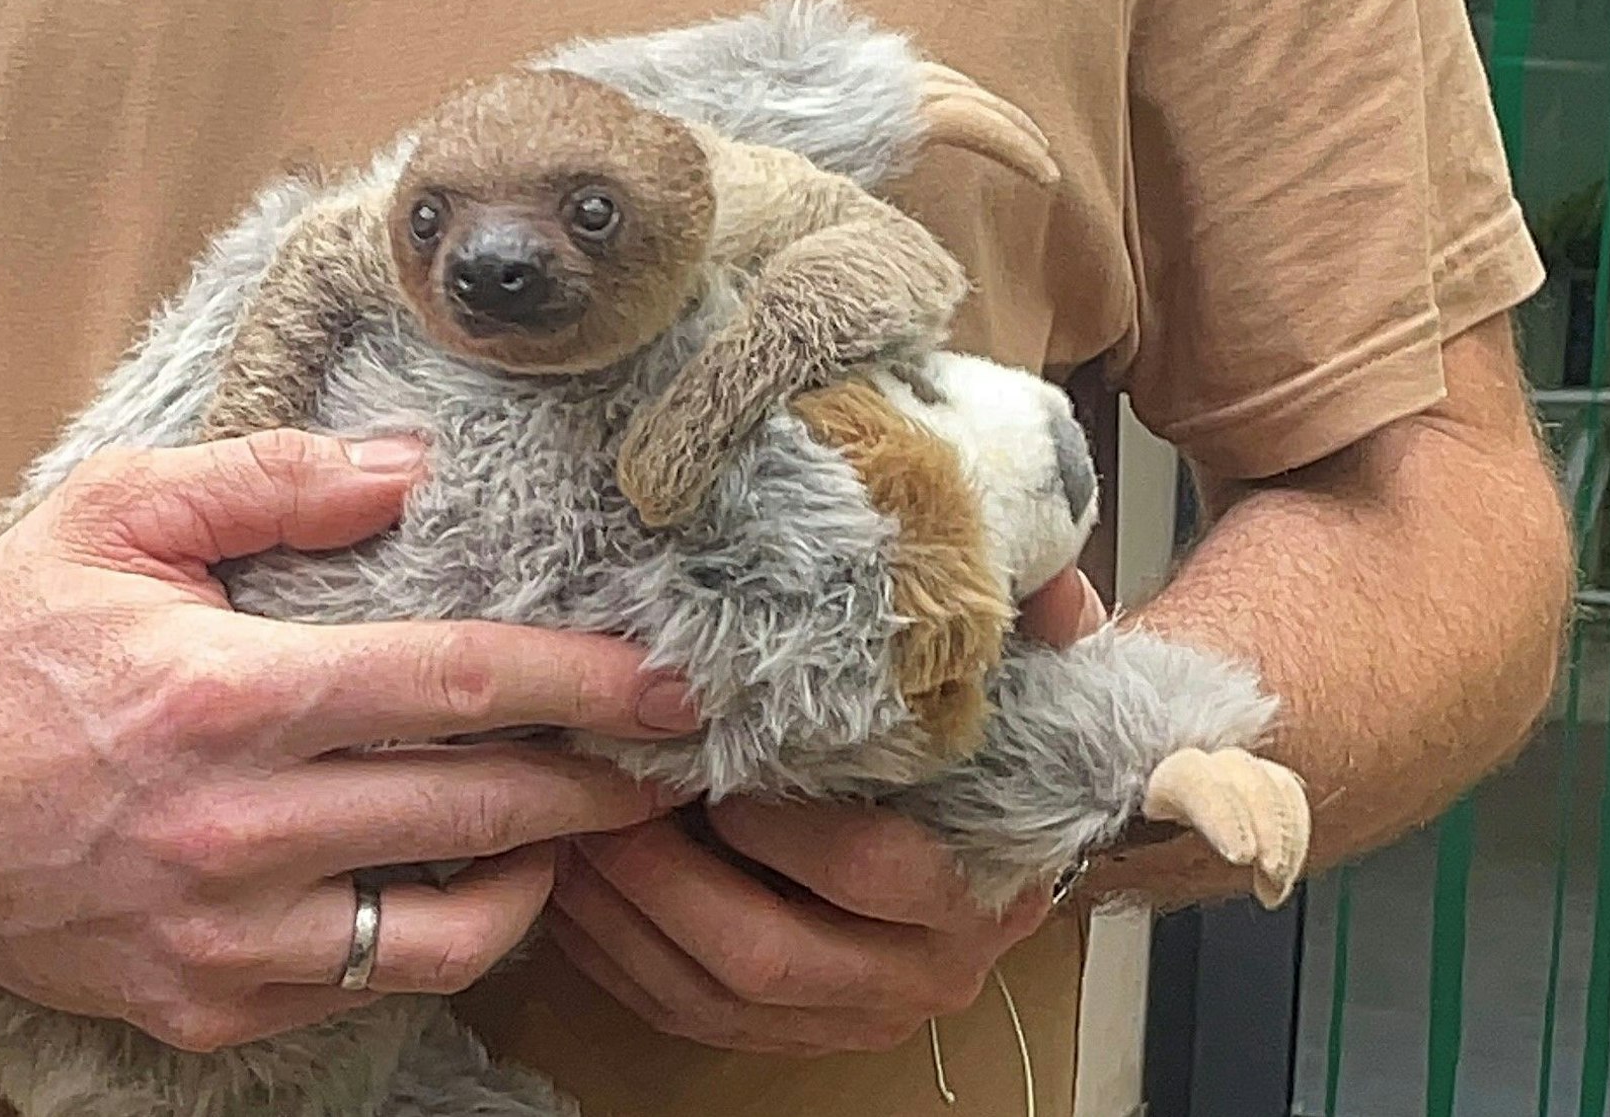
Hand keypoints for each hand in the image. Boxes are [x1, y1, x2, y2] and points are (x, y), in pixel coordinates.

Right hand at [0, 428, 698, 1051]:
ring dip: (541, 878)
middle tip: (670, 760)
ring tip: (580, 827)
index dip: (583, 682)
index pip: (456, 686)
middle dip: (599, 784)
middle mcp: (235, 829)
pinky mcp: (204, 1006)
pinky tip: (467, 885)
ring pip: (444, 929)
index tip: (670, 682)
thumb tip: (415, 465)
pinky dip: (441, 938)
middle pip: (479, 811)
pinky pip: (366, 985)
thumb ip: (269, 482)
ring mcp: (221, 935)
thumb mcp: (110, 518)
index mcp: (224, 697)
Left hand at [546, 565, 1103, 1055]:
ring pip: (714, 999)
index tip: (707, 763)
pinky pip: (688, 1017)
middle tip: (602, 804)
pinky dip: (618, 962)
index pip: (870, 869)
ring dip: (622, 924)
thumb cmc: (1009, 736)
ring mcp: (856, 1013)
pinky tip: (575, 894)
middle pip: (770, 955)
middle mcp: (925, 972)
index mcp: (983, 889)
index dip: (777, 824)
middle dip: (663, 882)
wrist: (1029, 819)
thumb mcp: (1042, 669)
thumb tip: (1039, 576)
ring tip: (567, 837)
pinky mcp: (799, 1033)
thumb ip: (1041, 620)